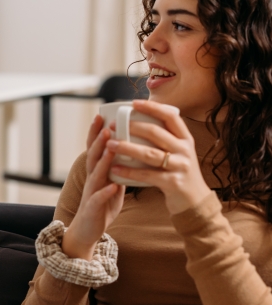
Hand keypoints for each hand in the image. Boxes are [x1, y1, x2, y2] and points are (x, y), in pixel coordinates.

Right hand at [61, 114, 125, 259]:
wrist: (87, 232)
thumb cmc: (101, 207)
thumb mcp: (111, 184)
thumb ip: (118, 169)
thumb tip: (130, 152)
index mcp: (97, 173)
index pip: (95, 149)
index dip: (96, 133)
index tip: (101, 115)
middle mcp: (91, 180)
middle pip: (94, 156)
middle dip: (99, 140)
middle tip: (107, 124)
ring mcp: (91, 193)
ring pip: (95, 173)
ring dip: (103, 159)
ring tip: (111, 146)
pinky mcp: (93, 209)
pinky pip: (98, 199)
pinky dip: (105, 192)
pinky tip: (112, 185)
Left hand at [106, 99, 211, 214]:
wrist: (194, 201)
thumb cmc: (178, 173)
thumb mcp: (177, 152)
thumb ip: (164, 139)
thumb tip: (140, 119)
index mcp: (185, 139)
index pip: (171, 117)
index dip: (153, 108)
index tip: (134, 103)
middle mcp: (185, 150)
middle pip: (157, 133)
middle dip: (133, 127)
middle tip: (113, 125)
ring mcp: (180, 166)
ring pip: (151, 154)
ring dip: (128, 148)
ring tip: (110, 144)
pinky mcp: (173, 183)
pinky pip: (148, 175)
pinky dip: (130, 172)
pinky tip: (115, 168)